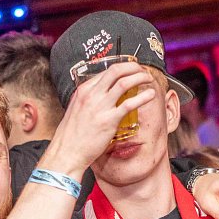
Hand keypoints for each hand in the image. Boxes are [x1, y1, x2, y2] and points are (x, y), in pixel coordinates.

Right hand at [37, 63, 155, 178]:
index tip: (132, 70)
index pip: (107, 71)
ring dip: (140, 77)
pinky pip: (129, 104)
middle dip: (133, 67)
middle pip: (116, 70)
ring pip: (124, 82)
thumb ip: (89, 100)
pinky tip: (151, 95)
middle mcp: (92, 94)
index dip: (123, 68)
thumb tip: (103, 95)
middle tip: (142, 70)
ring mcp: (100, 106)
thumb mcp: (77, 109)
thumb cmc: (71, 135)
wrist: (67, 152)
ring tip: (149, 79)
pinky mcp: (109, 120)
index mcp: (84, 90)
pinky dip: (143, 97)